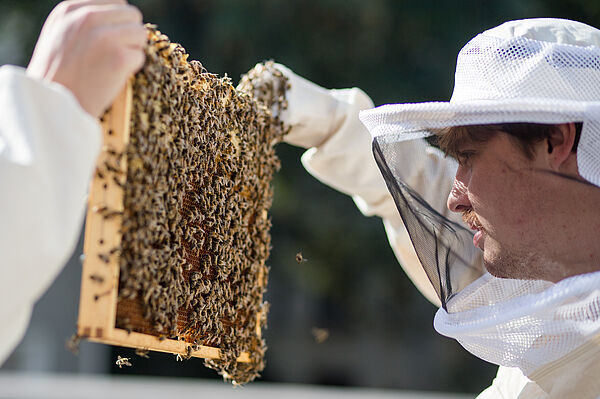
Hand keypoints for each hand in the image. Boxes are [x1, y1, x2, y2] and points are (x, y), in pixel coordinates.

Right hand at [26, 0, 145, 117]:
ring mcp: (105, 37)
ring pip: (140, 33)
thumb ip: (84, 23)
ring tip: (112, 66)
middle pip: (132, 14)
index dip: (119, 22)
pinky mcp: (119, 57)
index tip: (111, 40)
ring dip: (133, 51)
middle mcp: (88, 17)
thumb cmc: (58, 77)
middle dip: (129, 35)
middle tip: (115, 55)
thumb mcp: (60, 37)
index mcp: (71, 10)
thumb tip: (118, 19)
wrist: (52, 106)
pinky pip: (140, 56)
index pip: (115, 2)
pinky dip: (132, 69)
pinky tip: (112, 78)